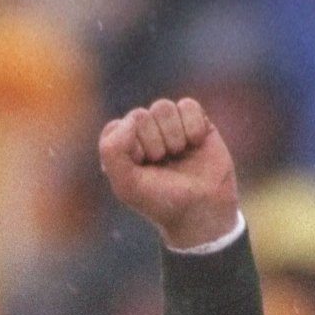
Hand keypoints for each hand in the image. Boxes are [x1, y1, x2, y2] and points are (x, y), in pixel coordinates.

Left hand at [98, 98, 240, 250]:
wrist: (203, 210)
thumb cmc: (162, 200)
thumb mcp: (126, 184)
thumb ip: (111, 150)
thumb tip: (131, 119)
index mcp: (124, 147)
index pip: (116, 128)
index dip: (131, 149)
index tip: (142, 168)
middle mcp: (145, 133)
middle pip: (140, 116)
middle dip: (152, 143)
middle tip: (163, 164)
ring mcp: (171, 126)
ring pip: (163, 107)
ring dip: (172, 135)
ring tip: (178, 153)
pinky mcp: (197, 122)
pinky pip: (188, 105)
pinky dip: (192, 125)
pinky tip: (196, 143)